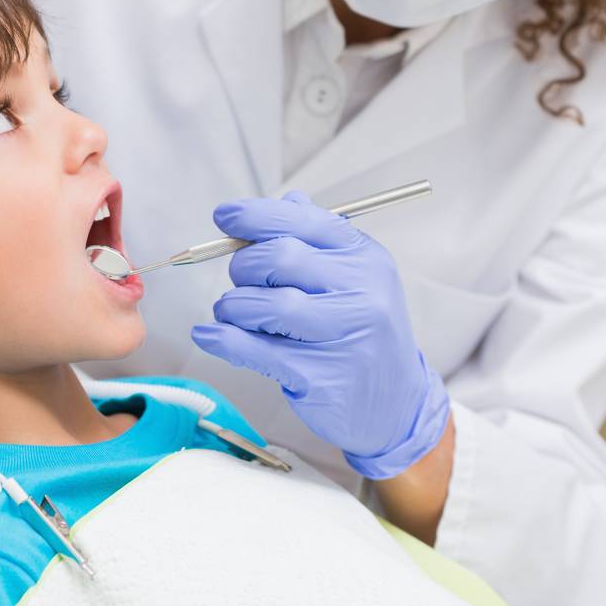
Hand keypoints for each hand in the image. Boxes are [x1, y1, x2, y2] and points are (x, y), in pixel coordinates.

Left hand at [189, 190, 450, 478]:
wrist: (396, 405)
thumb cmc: (362, 332)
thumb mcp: (353, 278)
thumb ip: (316, 239)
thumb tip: (285, 199)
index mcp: (365, 257)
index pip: (304, 221)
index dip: (256, 215)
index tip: (225, 216)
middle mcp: (361, 291)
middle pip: (280, 258)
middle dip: (244, 265)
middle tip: (240, 280)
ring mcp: (344, 335)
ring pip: (267, 304)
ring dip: (234, 306)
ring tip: (232, 312)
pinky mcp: (322, 376)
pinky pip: (258, 350)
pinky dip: (224, 340)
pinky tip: (209, 335)